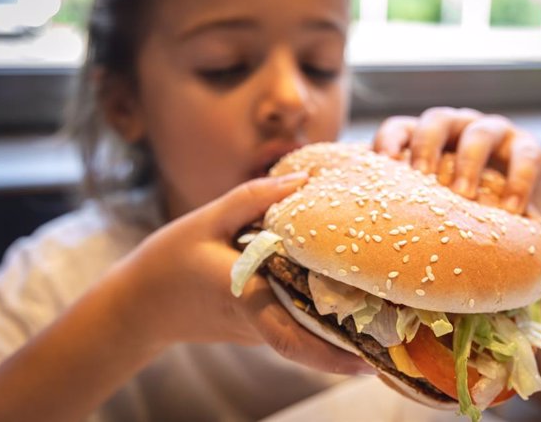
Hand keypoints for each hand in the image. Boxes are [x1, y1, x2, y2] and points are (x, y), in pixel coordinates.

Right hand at [116, 172, 369, 374]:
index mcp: (246, 295)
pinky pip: (295, 324)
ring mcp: (257, 329)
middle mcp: (257, 320)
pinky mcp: (256, 326)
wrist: (138, 305)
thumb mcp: (204, 219)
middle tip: (401, 340)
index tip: (370, 362)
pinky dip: (322, 319)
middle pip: (313, 344)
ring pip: (307, 336)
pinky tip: (346, 298)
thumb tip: (303, 179)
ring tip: (388, 320)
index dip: (332, 356)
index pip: (293, 337)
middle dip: (354, 349)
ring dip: (343, 335)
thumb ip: (252, 198)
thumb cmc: (168, 261)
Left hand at [373, 107, 540, 215]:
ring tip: (464, 196)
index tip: (383, 162)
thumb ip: (408, 209)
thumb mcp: (433, 204)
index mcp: (424, 139)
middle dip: (427, 146)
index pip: (400, 127)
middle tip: (423, 176)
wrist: (519, 212)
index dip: (389, 140)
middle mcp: (456, 128)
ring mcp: (492, 134)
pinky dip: (518, 182)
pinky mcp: (528, 148)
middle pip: (437, 121)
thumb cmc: (461, 209)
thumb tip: (370, 247)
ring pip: (479, 134)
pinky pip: (525, 156)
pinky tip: (511, 211)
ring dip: (469, 164)